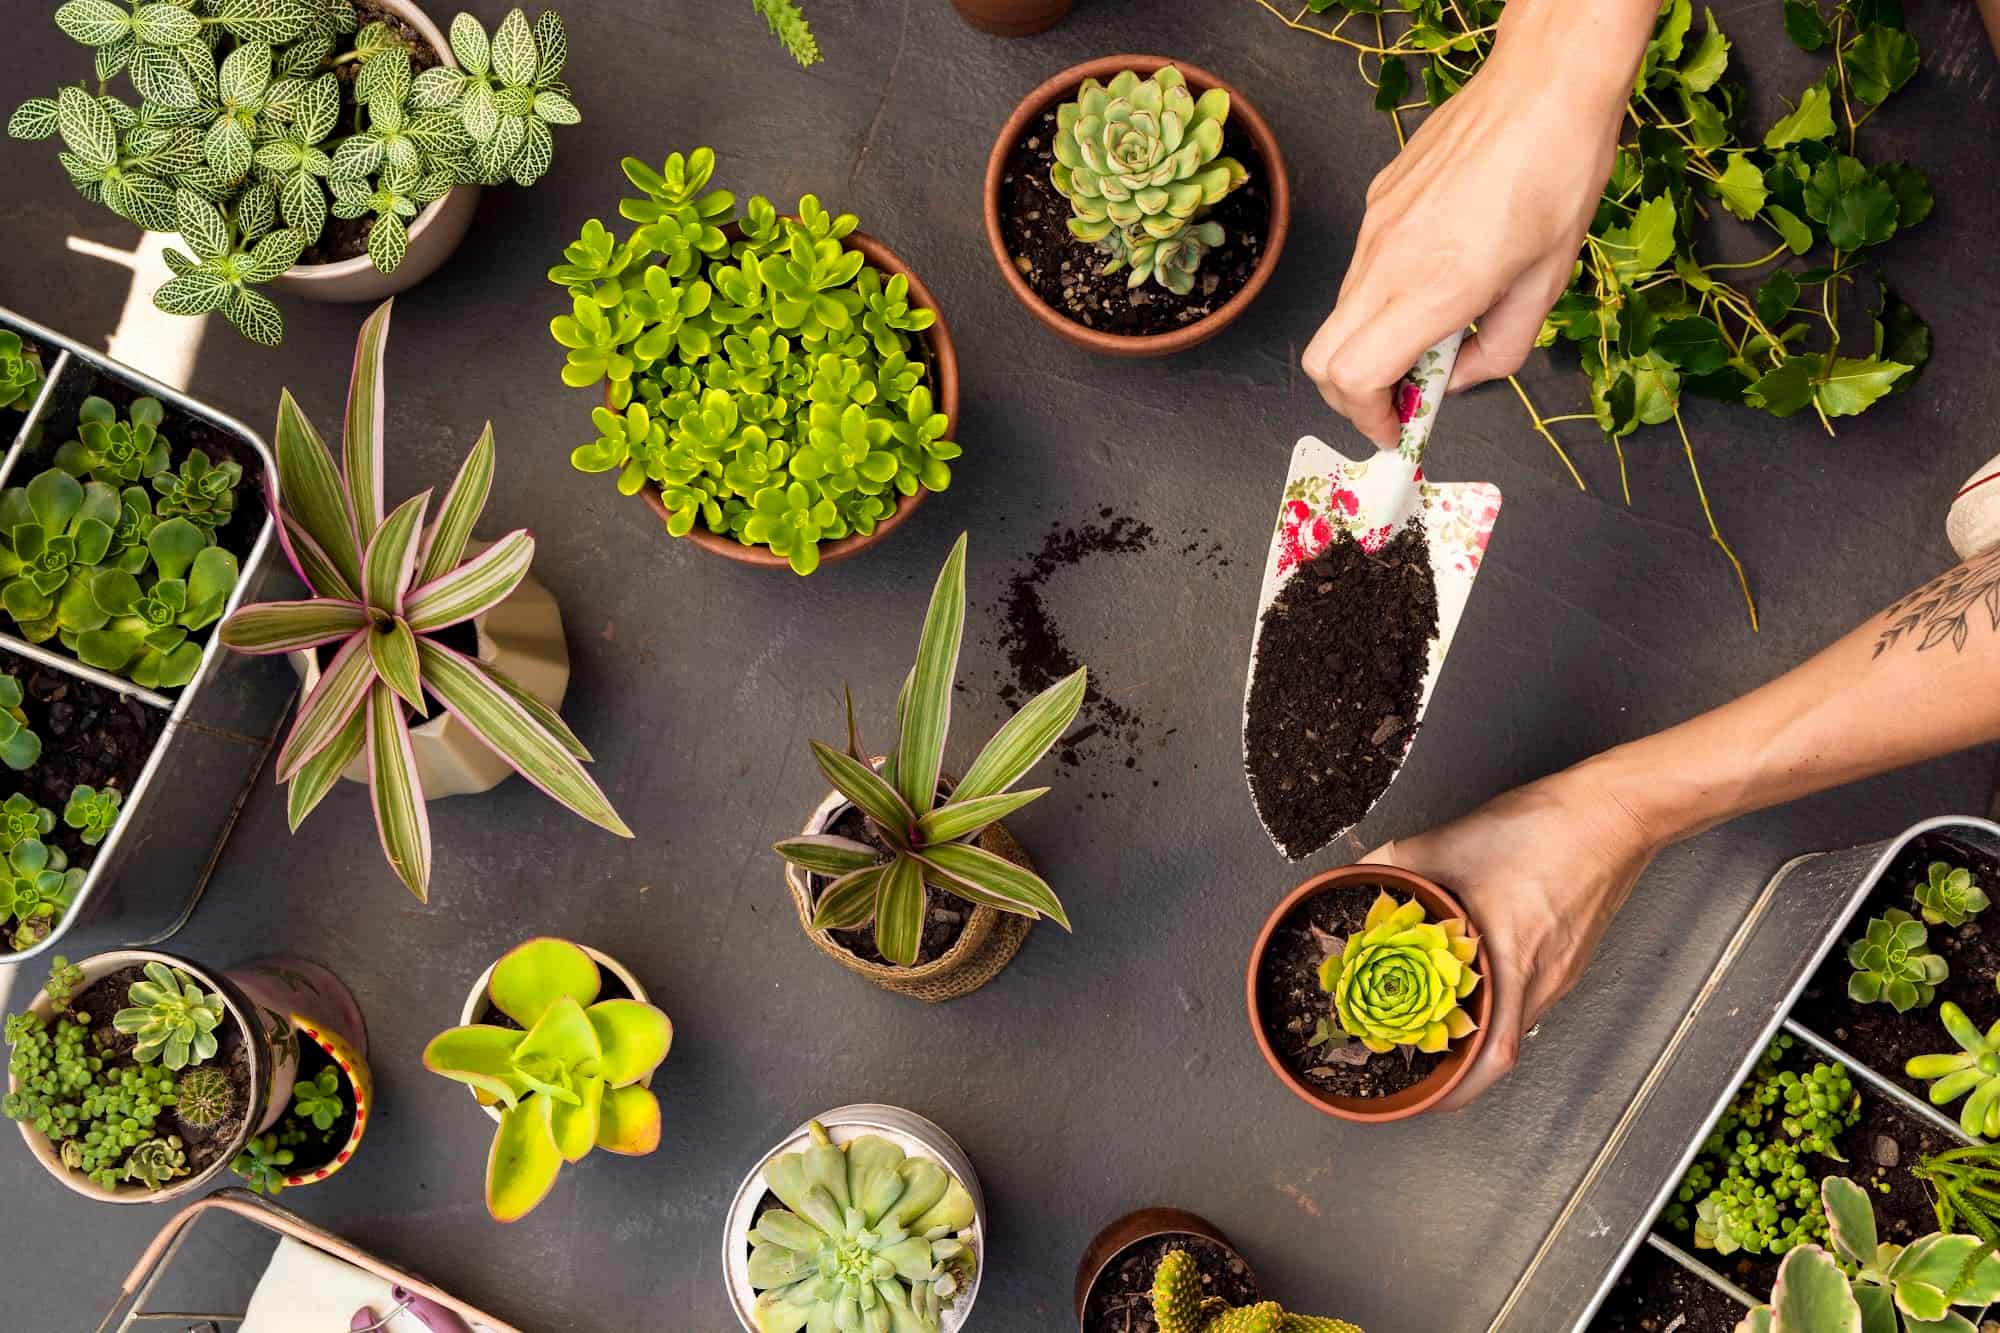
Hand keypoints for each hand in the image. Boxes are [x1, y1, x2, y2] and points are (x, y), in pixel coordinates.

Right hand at [1301, 3, 1641, 445]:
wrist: (1543, 86)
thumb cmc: (1558, 174)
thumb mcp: (1546, 285)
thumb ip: (1498, 350)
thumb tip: (1458, 378)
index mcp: (1436, 286)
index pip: (1354, 377)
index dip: (1369, 418)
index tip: (1398, 427)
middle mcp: (1389, 261)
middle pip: (1322, 359)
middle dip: (1352, 397)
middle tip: (1398, 400)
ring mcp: (1375, 229)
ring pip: (1340, 315)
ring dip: (1371, 344)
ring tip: (1429, 335)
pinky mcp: (1376, 202)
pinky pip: (1361, 269)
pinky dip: (1382, 297)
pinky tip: (1434, 275)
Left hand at [1362, 756, 1661, 1110]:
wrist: (1613, 812)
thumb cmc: (1546, 830)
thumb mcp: (1450, 842)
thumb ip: (1395, 863)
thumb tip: (1355, 875)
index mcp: (1513, 965)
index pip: (1491, 1060)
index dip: (1456, 1090)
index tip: (1423, 1097)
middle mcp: (1542, 981)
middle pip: (1501, 1052)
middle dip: (1457, 1067)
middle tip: (1418, 1063)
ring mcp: (1560, 972)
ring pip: (1514, 1022)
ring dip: (1478, 1032)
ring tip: (1435, 1025)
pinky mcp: (1569, 956)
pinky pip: (1528, 996)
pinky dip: (1498, 1001)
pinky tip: (1473, 980)